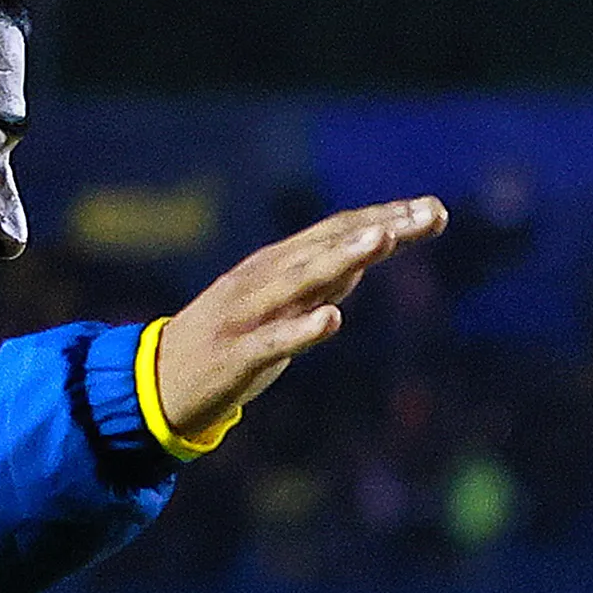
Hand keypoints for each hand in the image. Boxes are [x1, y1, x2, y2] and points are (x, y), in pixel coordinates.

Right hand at [154, 196, 449, 436]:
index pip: (337, 231)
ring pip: (301, 281)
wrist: (159, 382)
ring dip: (343, 259)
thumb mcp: (278, 304)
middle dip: (380, 229)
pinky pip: (273, 341)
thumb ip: (319, 280)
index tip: (433, 210)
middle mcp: (263, 280)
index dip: (385, 218)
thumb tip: (364, 256)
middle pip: (328, 246)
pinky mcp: (237, 356)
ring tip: (383, 240)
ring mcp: (248, 315)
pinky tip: (332, 320)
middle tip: (427, 214)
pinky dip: (302, 329)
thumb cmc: (229, 342)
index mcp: (276, 265)